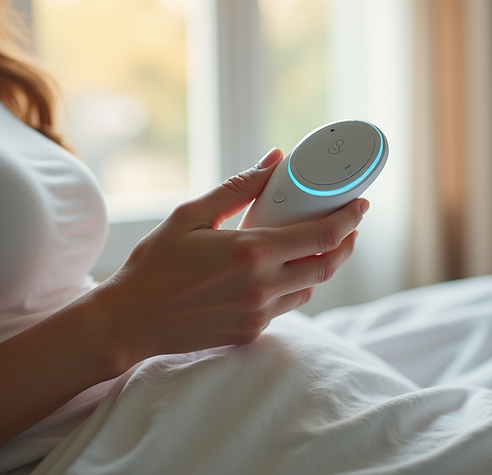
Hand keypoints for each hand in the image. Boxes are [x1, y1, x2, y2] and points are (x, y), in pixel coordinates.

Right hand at [84, 148, 368, 374]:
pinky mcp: (251, 332)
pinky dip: (293, 285)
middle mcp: (262, 288)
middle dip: (346, 242)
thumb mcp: (190, 215)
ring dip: (320, 265)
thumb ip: (238, 187)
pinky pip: (287, 306)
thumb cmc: (155, 264)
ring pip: (310, 287)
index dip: (350, 219)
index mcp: (251, 253)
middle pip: (328, 265)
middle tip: (348, 224)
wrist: (130, 321)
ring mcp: (258, 314)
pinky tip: (281, 270)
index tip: (361, 204)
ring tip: (316, 243)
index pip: (322, 236)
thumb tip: (275, 159)